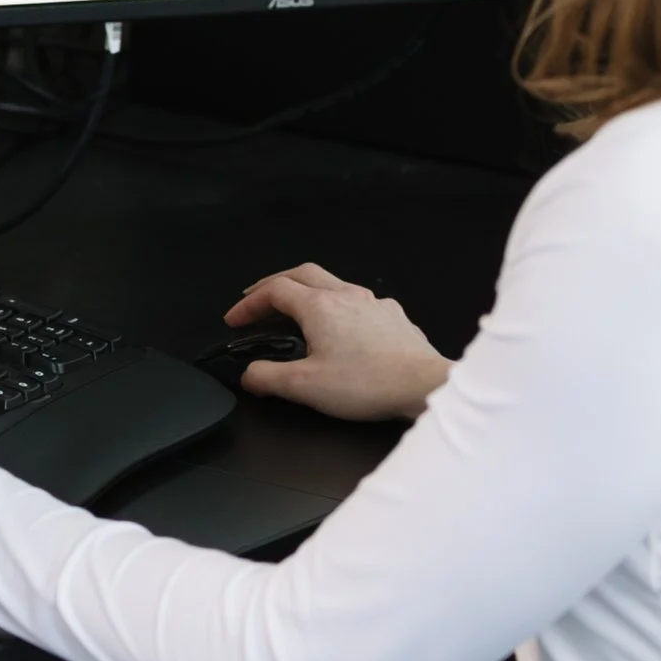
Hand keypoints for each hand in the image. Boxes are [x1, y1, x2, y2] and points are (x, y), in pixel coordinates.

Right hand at [223, 263, 451, 421]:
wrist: (424, 386)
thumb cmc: (370, 383)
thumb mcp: (305, 387)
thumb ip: (268, 378)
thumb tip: (250, 375)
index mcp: (319, 307)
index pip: (273, 291)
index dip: (249, 303)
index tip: (236, 319)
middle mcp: (346, 296)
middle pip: (301, 274)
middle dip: (274, 284)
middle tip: (258, 298)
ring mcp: (372, 304)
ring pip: (332, 283)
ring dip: (308, 292)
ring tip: (297, 310)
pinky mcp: (392, 317)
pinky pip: (359, 301)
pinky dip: (340, 307)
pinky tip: (343, 327)